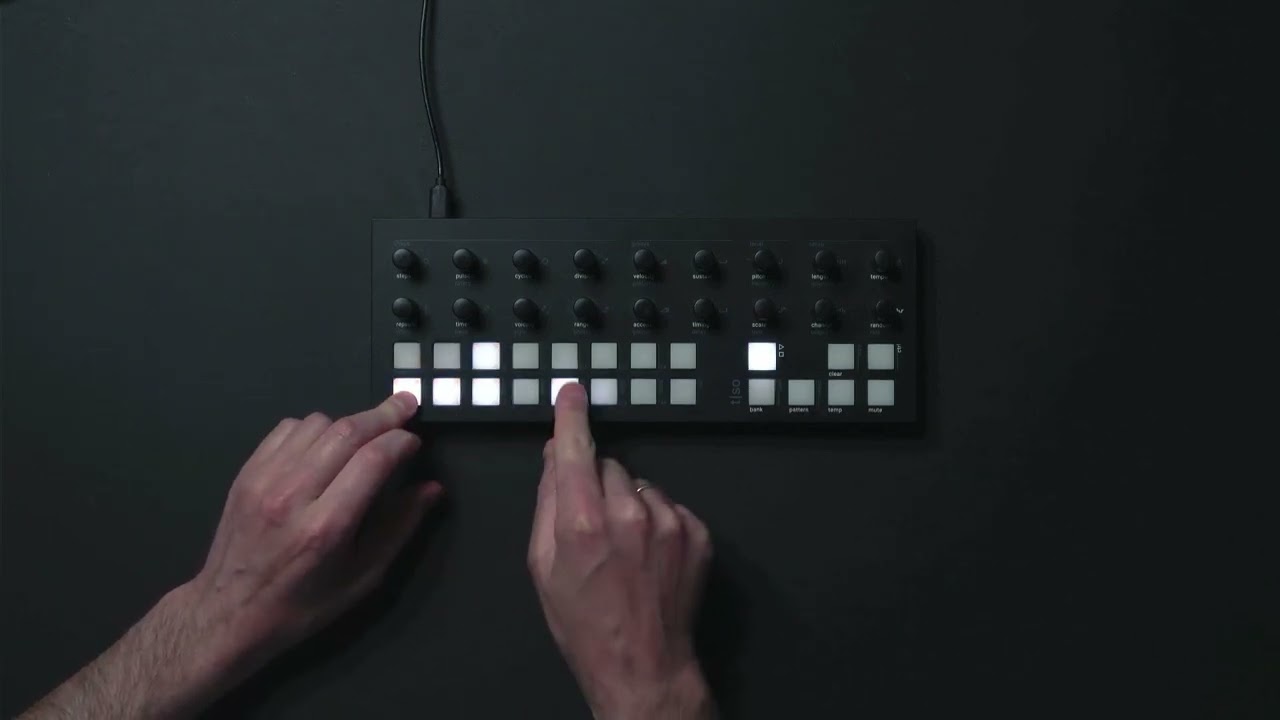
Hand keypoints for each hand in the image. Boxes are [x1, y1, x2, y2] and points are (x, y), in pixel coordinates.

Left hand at [186, 392, 442, 691]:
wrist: (228, 612)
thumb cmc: (304, 604)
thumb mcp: (363, 578)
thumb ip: (400, 527)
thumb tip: (432, 488)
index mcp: (326, 527)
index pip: (373, 460)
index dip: (401, 441)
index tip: (415, 440)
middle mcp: (293, 495)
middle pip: (347, 432)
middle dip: (383, 415)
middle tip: (406, 404)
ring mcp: (264, 479)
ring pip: (317, 424)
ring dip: (348, 423)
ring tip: (364, 437)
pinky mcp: (246, 472)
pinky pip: (287, 428)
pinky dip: (314, 428)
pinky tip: (324, 446)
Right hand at [528, 383, 714, 719]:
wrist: (643, 665)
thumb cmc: (584, 624)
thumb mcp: (543, 567)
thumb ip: (547, 505)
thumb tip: (555, 459)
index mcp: (582, 522)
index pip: (576, 449)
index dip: (571, 417)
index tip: (572, 393)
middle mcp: (629, 514)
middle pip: (607, 466)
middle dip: (596, 485)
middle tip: (591, 527)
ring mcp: (668, 522)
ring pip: (639, 485)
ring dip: (629, 505)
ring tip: (624, 551)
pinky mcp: (697, 533)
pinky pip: (669, 506)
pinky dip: (657, 522)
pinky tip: (649, 557)